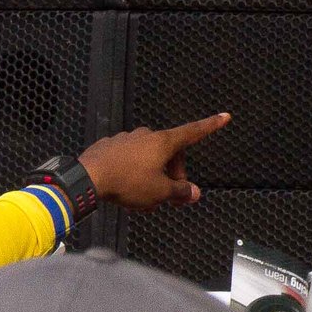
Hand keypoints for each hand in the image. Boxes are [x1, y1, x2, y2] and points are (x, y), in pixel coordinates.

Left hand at [79, 113, 229, 210]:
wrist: (87, 179)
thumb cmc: (128, 183)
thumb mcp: (159, 193)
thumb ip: (179, 192)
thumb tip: (195, 193)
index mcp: (163, 142)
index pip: (193, 132)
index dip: (210, 125)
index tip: (225, 116)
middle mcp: (146, 135)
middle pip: (169, 152)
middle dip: (173, 172)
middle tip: (169, 195)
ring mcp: (125, 139)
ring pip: (147, 155)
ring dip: (151, 172)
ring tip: (143, 196)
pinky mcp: (108, 146)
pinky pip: (127, 157)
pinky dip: (132, 169)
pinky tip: (124, 185)